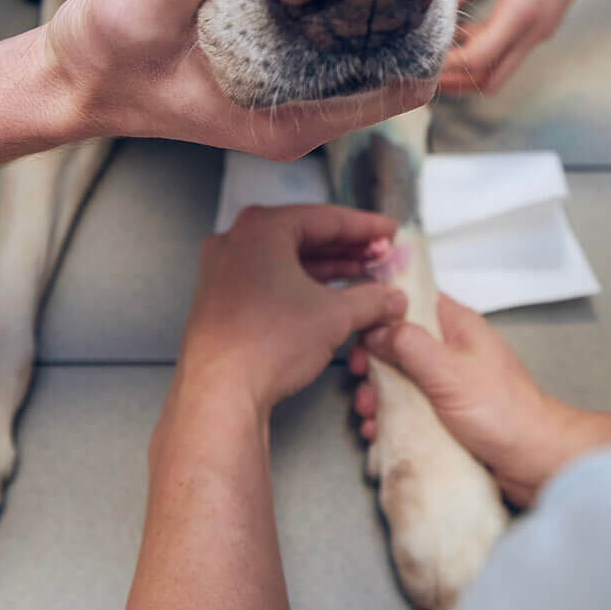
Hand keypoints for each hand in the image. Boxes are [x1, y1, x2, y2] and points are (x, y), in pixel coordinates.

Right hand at [47, 0, 434, 158]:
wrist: (68, 82)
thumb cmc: (102, 59)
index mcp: (291, 119)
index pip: (405, 83)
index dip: (429, 23)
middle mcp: (301, 116)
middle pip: (393, 61)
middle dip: (407, 0)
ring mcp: (288, 97)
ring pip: (362, 49)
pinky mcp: (270, 72)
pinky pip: (327, 38)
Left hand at [178, 205, 406, 416]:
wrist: (220, 392)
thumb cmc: (265, 343)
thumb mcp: (334, 316)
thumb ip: (371, 300)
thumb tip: (391, 299)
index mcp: (261, 228)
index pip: (326, 218)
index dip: (365, 227)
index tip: (387, 231)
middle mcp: (236, 241)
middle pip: (305, 236)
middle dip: (348, 248)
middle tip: (381, 256)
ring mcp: (224, 270)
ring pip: (287, 260)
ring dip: (327, 268)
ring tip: (363, 277)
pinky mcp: (221, 299)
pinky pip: (270, 280)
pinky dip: (301, 286)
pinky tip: (329, 299)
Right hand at [350, 296, 610, 506]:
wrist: (535, 462)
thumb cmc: (504, 413)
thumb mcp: (449, 372)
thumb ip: (409, 345)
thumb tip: (376, 328)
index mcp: (457, 326)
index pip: (412, 300)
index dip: (382, 311)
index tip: (359, 329)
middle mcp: (451, 349)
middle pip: (397, 342)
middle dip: (372, 362)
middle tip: (359, 377)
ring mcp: (447, 382)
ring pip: (399, 377)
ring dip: (377, 394)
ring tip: (367, 413)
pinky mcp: (444, 412)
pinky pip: (407, 407)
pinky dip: (389, 416)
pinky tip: (378, 430)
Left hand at [440, 0, 597, 94]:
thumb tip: (438, 8)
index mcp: (520, 14)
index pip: (478, 59)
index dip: (448, 66)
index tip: (422, 62)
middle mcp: (533, 32)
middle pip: (490, 80)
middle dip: (457, 82)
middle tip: (426, 72)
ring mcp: (539, 32)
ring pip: (500, 69)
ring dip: (470, 68)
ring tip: (438, 53)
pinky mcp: (540, 25)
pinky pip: (509, 50)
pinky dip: (484, 51)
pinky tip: (461, 33)